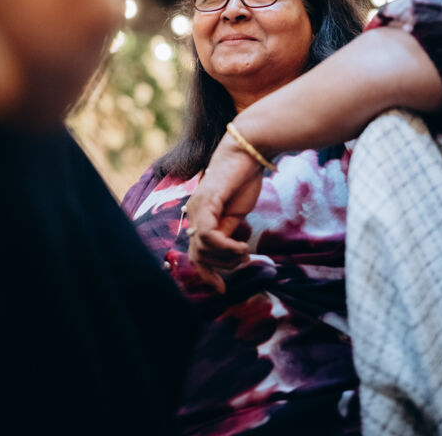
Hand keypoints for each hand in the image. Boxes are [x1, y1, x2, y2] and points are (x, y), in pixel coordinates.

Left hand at [187, 133, 262, 291]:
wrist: (248, 152)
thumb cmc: (244, 179)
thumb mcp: (236, 214)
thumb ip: (228, 232)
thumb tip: (227, 253)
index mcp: (200, 216)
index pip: (195, 254)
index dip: (207, 274)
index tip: (222, 289)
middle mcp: (194, 213)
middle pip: (198, 256)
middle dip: (221, 267)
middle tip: (243, 260)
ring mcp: (198, 208)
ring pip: (202, 249)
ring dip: (226, 258)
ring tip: (244, 253)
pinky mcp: (207, 203)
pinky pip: (209, 235)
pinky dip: (225, 247)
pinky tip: (242, 248)